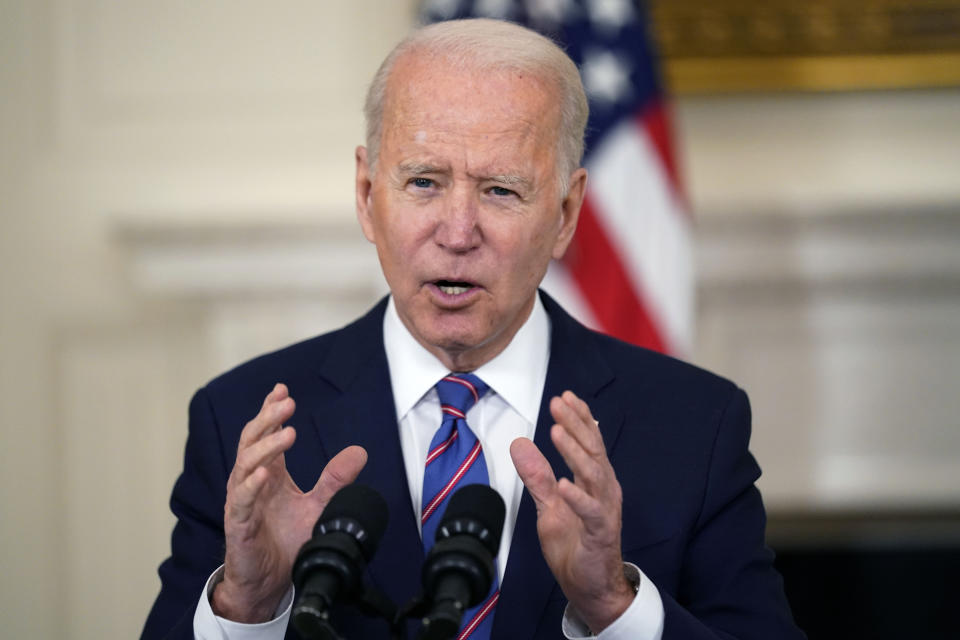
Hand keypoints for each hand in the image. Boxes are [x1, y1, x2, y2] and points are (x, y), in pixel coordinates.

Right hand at [212, 383, 367, 621]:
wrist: (269, 584)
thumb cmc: (286, 543)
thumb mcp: (318, 506)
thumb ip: (335, 480)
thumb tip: (359, 452)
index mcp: (268, 474)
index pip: (265, 434)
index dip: (270, 411)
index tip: (282, 389)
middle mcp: (251, 482)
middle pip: (252, 441)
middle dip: (268, 419)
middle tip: (286, 402)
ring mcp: (242, 502)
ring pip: (245, 465)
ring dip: (266, 446)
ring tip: (287, 432)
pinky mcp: (238, 525)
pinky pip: (241, 501)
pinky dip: (251, 485)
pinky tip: (265, 473)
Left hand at [510, 391, 632, 631]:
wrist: (591, 586)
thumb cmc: (576, 545)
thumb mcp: (549, 506)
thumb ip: (537, 476)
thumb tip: (520, 444)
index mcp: (594, 480)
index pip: (589, 442)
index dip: (578, 418)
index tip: (564, 396)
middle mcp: (604, 490)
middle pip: (593, 450)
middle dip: (575, 424)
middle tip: (558, 403)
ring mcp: (604, 510)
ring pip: (593, 474)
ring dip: (575, 451)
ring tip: (557, 431)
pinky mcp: (600, 533)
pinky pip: (592, 512)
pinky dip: (578, 497)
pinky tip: (564, 484)